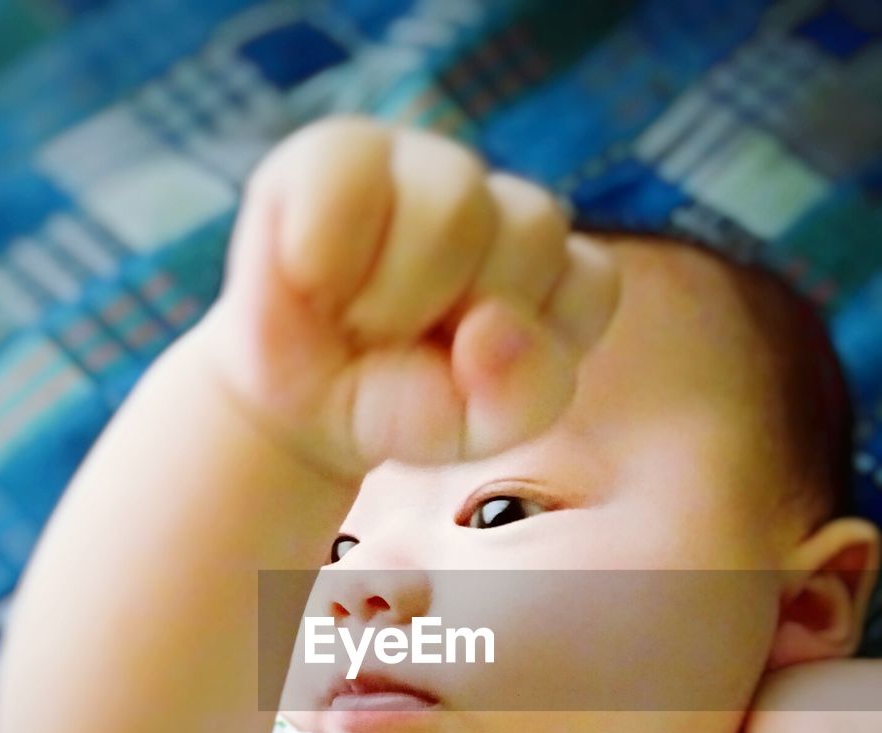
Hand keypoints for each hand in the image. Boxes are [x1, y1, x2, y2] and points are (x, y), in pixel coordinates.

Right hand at [205, 114, 619, 480]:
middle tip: (407, 347)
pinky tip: (312, 282)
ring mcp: (416, 163)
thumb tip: (493, 327)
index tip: (472, 374)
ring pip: (455, 202)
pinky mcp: (336, 151)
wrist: (296, 407)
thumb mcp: (473, 429)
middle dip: (463, 317)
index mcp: (544, 263)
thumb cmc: (395, 404)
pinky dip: (325, 258)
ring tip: (360, 320)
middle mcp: (490, 199)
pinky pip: (350, 184)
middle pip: (532, 228)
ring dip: (396, 296)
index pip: (588, 280)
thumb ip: (524, 396)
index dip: (533, 342)